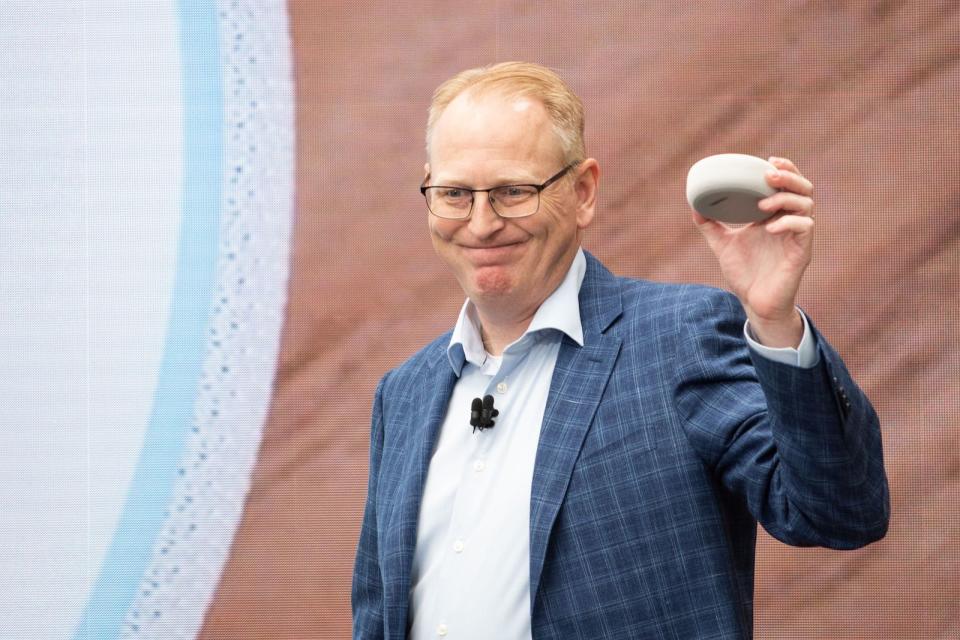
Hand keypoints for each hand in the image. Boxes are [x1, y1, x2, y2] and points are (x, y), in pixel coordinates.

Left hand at [692, 156, 814, 347]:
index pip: (788, 185)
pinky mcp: (802, 252)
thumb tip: (694, 203)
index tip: (768, 160)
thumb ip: (710, 225)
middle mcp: (790, 222)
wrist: (754, 303)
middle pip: (804, 188)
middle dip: (789, 177)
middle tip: (768, 174)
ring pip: (807, 204)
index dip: (785, 169)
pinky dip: (788, 223)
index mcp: (775, 216)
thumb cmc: (745, 274)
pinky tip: (770, 227)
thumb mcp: (723, 244)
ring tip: (763, 204)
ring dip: (786, 198)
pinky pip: (805, 228)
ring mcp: (798, 236)